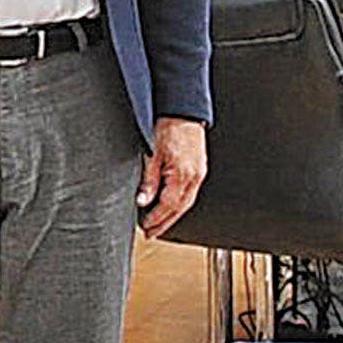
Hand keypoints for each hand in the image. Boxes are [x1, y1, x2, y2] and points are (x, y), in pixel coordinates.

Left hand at [138, 117, 208, 236]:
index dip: (156, 219)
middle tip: (151, 232)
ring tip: (159, 224)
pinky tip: (171, 206)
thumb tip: (143, 201)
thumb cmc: (168, 126)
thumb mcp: (152, 155)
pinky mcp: (199, 168)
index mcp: (183, 175)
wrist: (182, 110)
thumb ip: (149, 181)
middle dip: (164, 223)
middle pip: (179, 208)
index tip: (146, 227)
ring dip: (172, 216)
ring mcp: (199, 173)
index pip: (168, 205)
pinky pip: (190, 193)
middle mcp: (194, 177)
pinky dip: (179, 203)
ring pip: (186, 202)